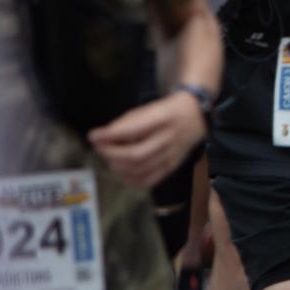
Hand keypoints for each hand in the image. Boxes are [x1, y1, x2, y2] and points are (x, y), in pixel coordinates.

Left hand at [87, 93, 206, 188]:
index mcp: (161, 119)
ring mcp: (172, 155)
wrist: (197, 116)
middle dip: (111, 154)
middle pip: (135, 155)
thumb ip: (125, 123)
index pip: (132, 131)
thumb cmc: (167, 111)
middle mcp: (168, 139)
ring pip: (140, 169)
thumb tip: (99, 138)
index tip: (93, 136)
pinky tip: (124, 173)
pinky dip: (132, 180)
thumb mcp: (147, 109)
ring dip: (119, 167)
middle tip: (100, 149)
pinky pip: (150, 180)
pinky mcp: (173, 166)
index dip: (109, 136)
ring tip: (110, 159)